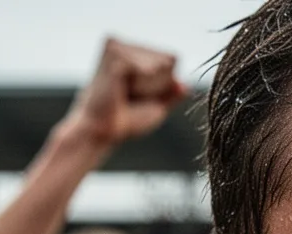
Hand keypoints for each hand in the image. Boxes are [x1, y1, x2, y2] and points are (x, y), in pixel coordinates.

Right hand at [62, 38, 186, 147]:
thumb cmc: (128, 120)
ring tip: (125, 94)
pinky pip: (148, 69)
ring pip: (160, 65)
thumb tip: (186, 85)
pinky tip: (122, 90)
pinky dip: (142, 86)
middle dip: (158, 86)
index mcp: (131, 52)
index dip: (165, 84)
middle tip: (131, 96)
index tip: (141, 96)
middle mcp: (122, 44)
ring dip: (149, 88)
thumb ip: (171, 94)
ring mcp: (117, 47)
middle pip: (168, 61)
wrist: (105, 131)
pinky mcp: (114, 55)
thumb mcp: (156, 106)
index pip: (173, 59)